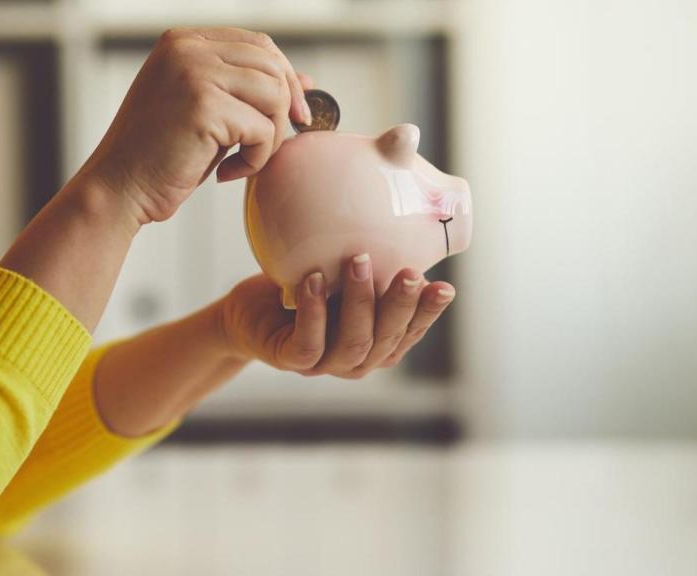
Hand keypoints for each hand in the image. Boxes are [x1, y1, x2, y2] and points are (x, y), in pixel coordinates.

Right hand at [83, 27, 310, 224]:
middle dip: (284, 107)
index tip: (292, 114)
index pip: (258, 43)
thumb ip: (245, 90)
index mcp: (182, 42)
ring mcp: (194, 73)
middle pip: (271, 64)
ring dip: (269, 137)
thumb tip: (306, 81)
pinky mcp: (203, 106)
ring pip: (273, 95)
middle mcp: (187, 48)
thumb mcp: (206, 112)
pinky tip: (226, 173)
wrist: (118, 189)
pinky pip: (262, 129)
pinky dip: (255, 159)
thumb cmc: (158, 157)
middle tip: (271, 146)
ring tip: (242, 160)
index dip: (284, 77)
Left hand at [219, 256, 455, 378]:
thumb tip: (400, 211)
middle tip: (410, 272)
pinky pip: (308, 343)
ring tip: (358, 260)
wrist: (251, 312)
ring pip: (353, 343)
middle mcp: (357, 359)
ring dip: (359, 301)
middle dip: (400, 305)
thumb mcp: (343, 274)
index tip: (445, 287)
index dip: (428, 313)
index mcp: (378, 343)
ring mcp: (324, 364)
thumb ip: (372, 264)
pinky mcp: (289, 360)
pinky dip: (314, 311)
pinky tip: (314, 280)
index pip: (410, 331)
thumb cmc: (306, 289)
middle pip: (386, 340)